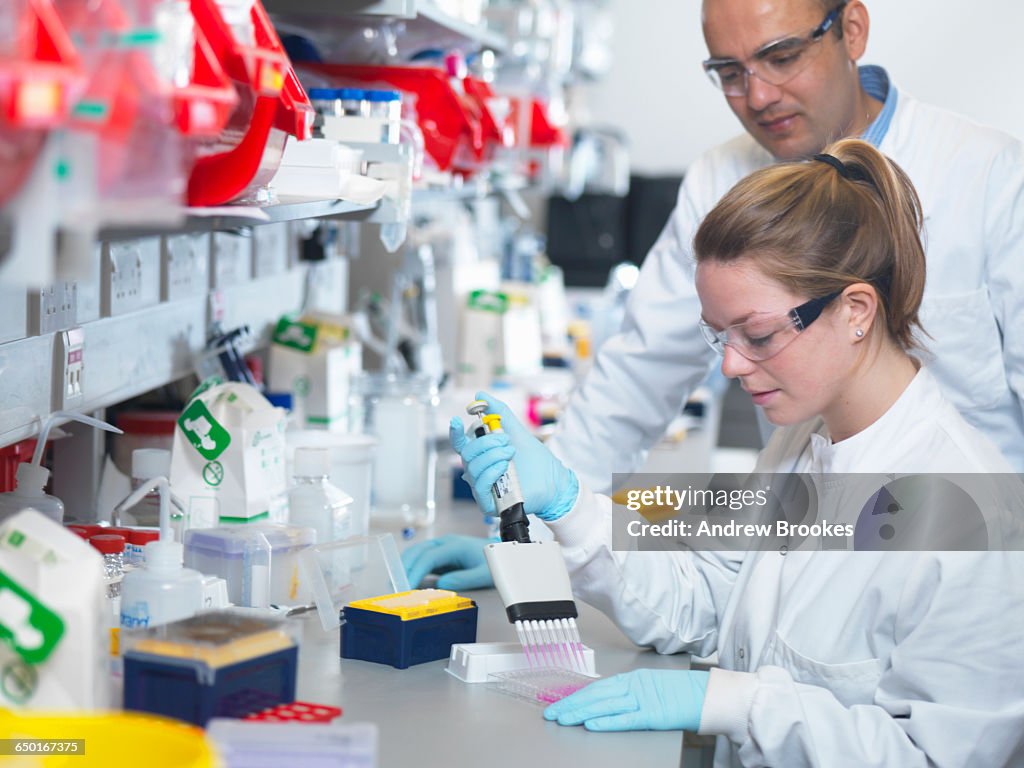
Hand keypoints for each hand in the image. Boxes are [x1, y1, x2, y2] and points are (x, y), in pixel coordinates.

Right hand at [401, 534, 493, 589]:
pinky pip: (421, 560)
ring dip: (405, 568)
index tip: (407, 587)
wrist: (499, 553)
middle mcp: (444, 543)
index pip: (428, 557)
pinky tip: (408, 581)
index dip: (415, 571)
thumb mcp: (483, 574)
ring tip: (398, 586)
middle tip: (395, 587)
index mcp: (455, 546)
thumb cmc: (492, 562)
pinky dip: (412, 569)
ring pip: (416, 554)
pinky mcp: (439, 556)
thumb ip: (464, 579)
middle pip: (417, 552)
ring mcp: (441, 548)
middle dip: (403, 569)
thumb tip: (442, 584)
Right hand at [449, 392, 577, 520]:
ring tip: (511, 454)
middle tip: (507, 441)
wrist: (553, 481)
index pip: (460, 444)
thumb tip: (480, 394)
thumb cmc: (535, 460)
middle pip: (467, 453)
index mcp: (482, 455)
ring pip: (473, 467)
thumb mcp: (516, 431)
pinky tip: (504, 468)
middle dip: (487, 443)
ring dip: (493, 456)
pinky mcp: (488, 503)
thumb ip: (499, 413)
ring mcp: (482, 487)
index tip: (457, 419)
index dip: (455, 432)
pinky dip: (492, 471)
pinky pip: (480, 484)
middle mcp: (478, 471)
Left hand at [543, 669, 708, 731]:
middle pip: (595, 696)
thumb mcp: (650, 688)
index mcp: (632, 679)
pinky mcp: (653, 715)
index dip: (576, 696)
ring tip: (563, 719)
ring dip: (581, 713)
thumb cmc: (681, 693)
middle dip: (571, 704)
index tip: (559, 703)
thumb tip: (604, 703)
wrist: (707, 694)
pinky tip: (591, 724)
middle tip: (551, 713)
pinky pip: (625, 719)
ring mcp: (643, 700)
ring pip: (604, 706)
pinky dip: (606, 721)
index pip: (597, 688)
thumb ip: (628, 694)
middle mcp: (634, 687)